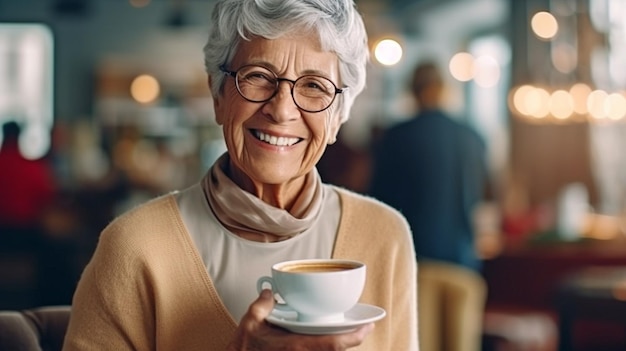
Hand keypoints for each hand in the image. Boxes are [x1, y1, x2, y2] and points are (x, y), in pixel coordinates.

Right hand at [227, 289, 374, 350]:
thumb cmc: (244, 350)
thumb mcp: (250, 321)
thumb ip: (263, 303)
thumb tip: (271, 291)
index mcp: (295, 345)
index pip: (332, 344)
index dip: (353, 337)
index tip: (367, 327)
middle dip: (353, 340)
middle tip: (365, 327)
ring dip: (341, 344)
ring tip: (352, 332)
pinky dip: (329, 347)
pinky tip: (331, 340)